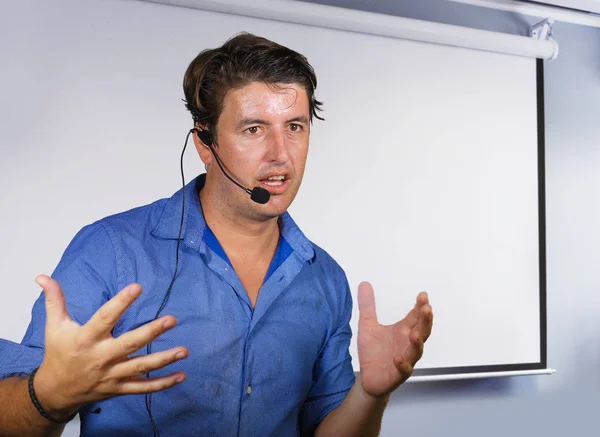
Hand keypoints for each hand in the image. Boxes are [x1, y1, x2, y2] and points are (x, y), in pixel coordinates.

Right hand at [33, 275, 187, 419]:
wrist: (55, 391)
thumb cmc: (58, 354)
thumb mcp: (54, 326)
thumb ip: (54, 300)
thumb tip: (42, 276)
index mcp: (86, 339)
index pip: (105, 318)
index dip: (121, 302)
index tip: (137, 287)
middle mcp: (101, 357)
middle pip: (129, 344)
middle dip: (151, 332)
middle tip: (171, 320)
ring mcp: (112, 375)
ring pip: (140, 367)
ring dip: (164, 359)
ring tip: (184, 350)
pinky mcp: (119, 388)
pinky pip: (143, 388)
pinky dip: (163, 384)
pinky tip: (181, 375)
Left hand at [357, 282, 432, 397]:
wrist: (368, 379)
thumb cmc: (373, 352)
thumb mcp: (367, 325)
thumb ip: (367, 306)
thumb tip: (364, 283)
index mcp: (403, 331)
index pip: (415, 316)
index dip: (420, 306)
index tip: (423, 295)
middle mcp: (407, 343)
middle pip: (422, 331)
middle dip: (425, 320)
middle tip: (427, 308)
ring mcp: (406, 359)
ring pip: (417, 351)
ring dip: (418, 343)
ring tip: (415, 334)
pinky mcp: (398, 374)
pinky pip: (404, 369)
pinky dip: (403, 364)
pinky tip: (399, 358)